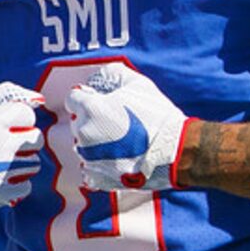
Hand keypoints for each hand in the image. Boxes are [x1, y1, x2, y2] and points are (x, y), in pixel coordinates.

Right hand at [0, 82, 46, 209]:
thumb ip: (3, 97)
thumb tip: (38, 100)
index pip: (27, 114)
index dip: (19, 119)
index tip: (8, 125)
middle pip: (35, 139)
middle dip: (24, 140)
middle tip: (7, 144)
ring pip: (33, 163)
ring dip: (21, 162)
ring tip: (1, 162)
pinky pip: (25, 186)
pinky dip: (15, 183)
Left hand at [65, 66, 186, 192]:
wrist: (176, 151)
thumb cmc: (157, 116)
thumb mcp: (137, 84)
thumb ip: (113, 74)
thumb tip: (98, 77)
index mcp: (90, 109)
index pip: (73, 99)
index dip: (88, 99)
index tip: (102, 104)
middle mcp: (84, 133)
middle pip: (78, 122)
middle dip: (92, 121)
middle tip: (118, 124)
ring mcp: (89, 157)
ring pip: (83, 145)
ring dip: (96, 143)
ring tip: (122, 143)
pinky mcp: (97, 176)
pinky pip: (89, 169)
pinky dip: (99, 164)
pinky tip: (118, 159)